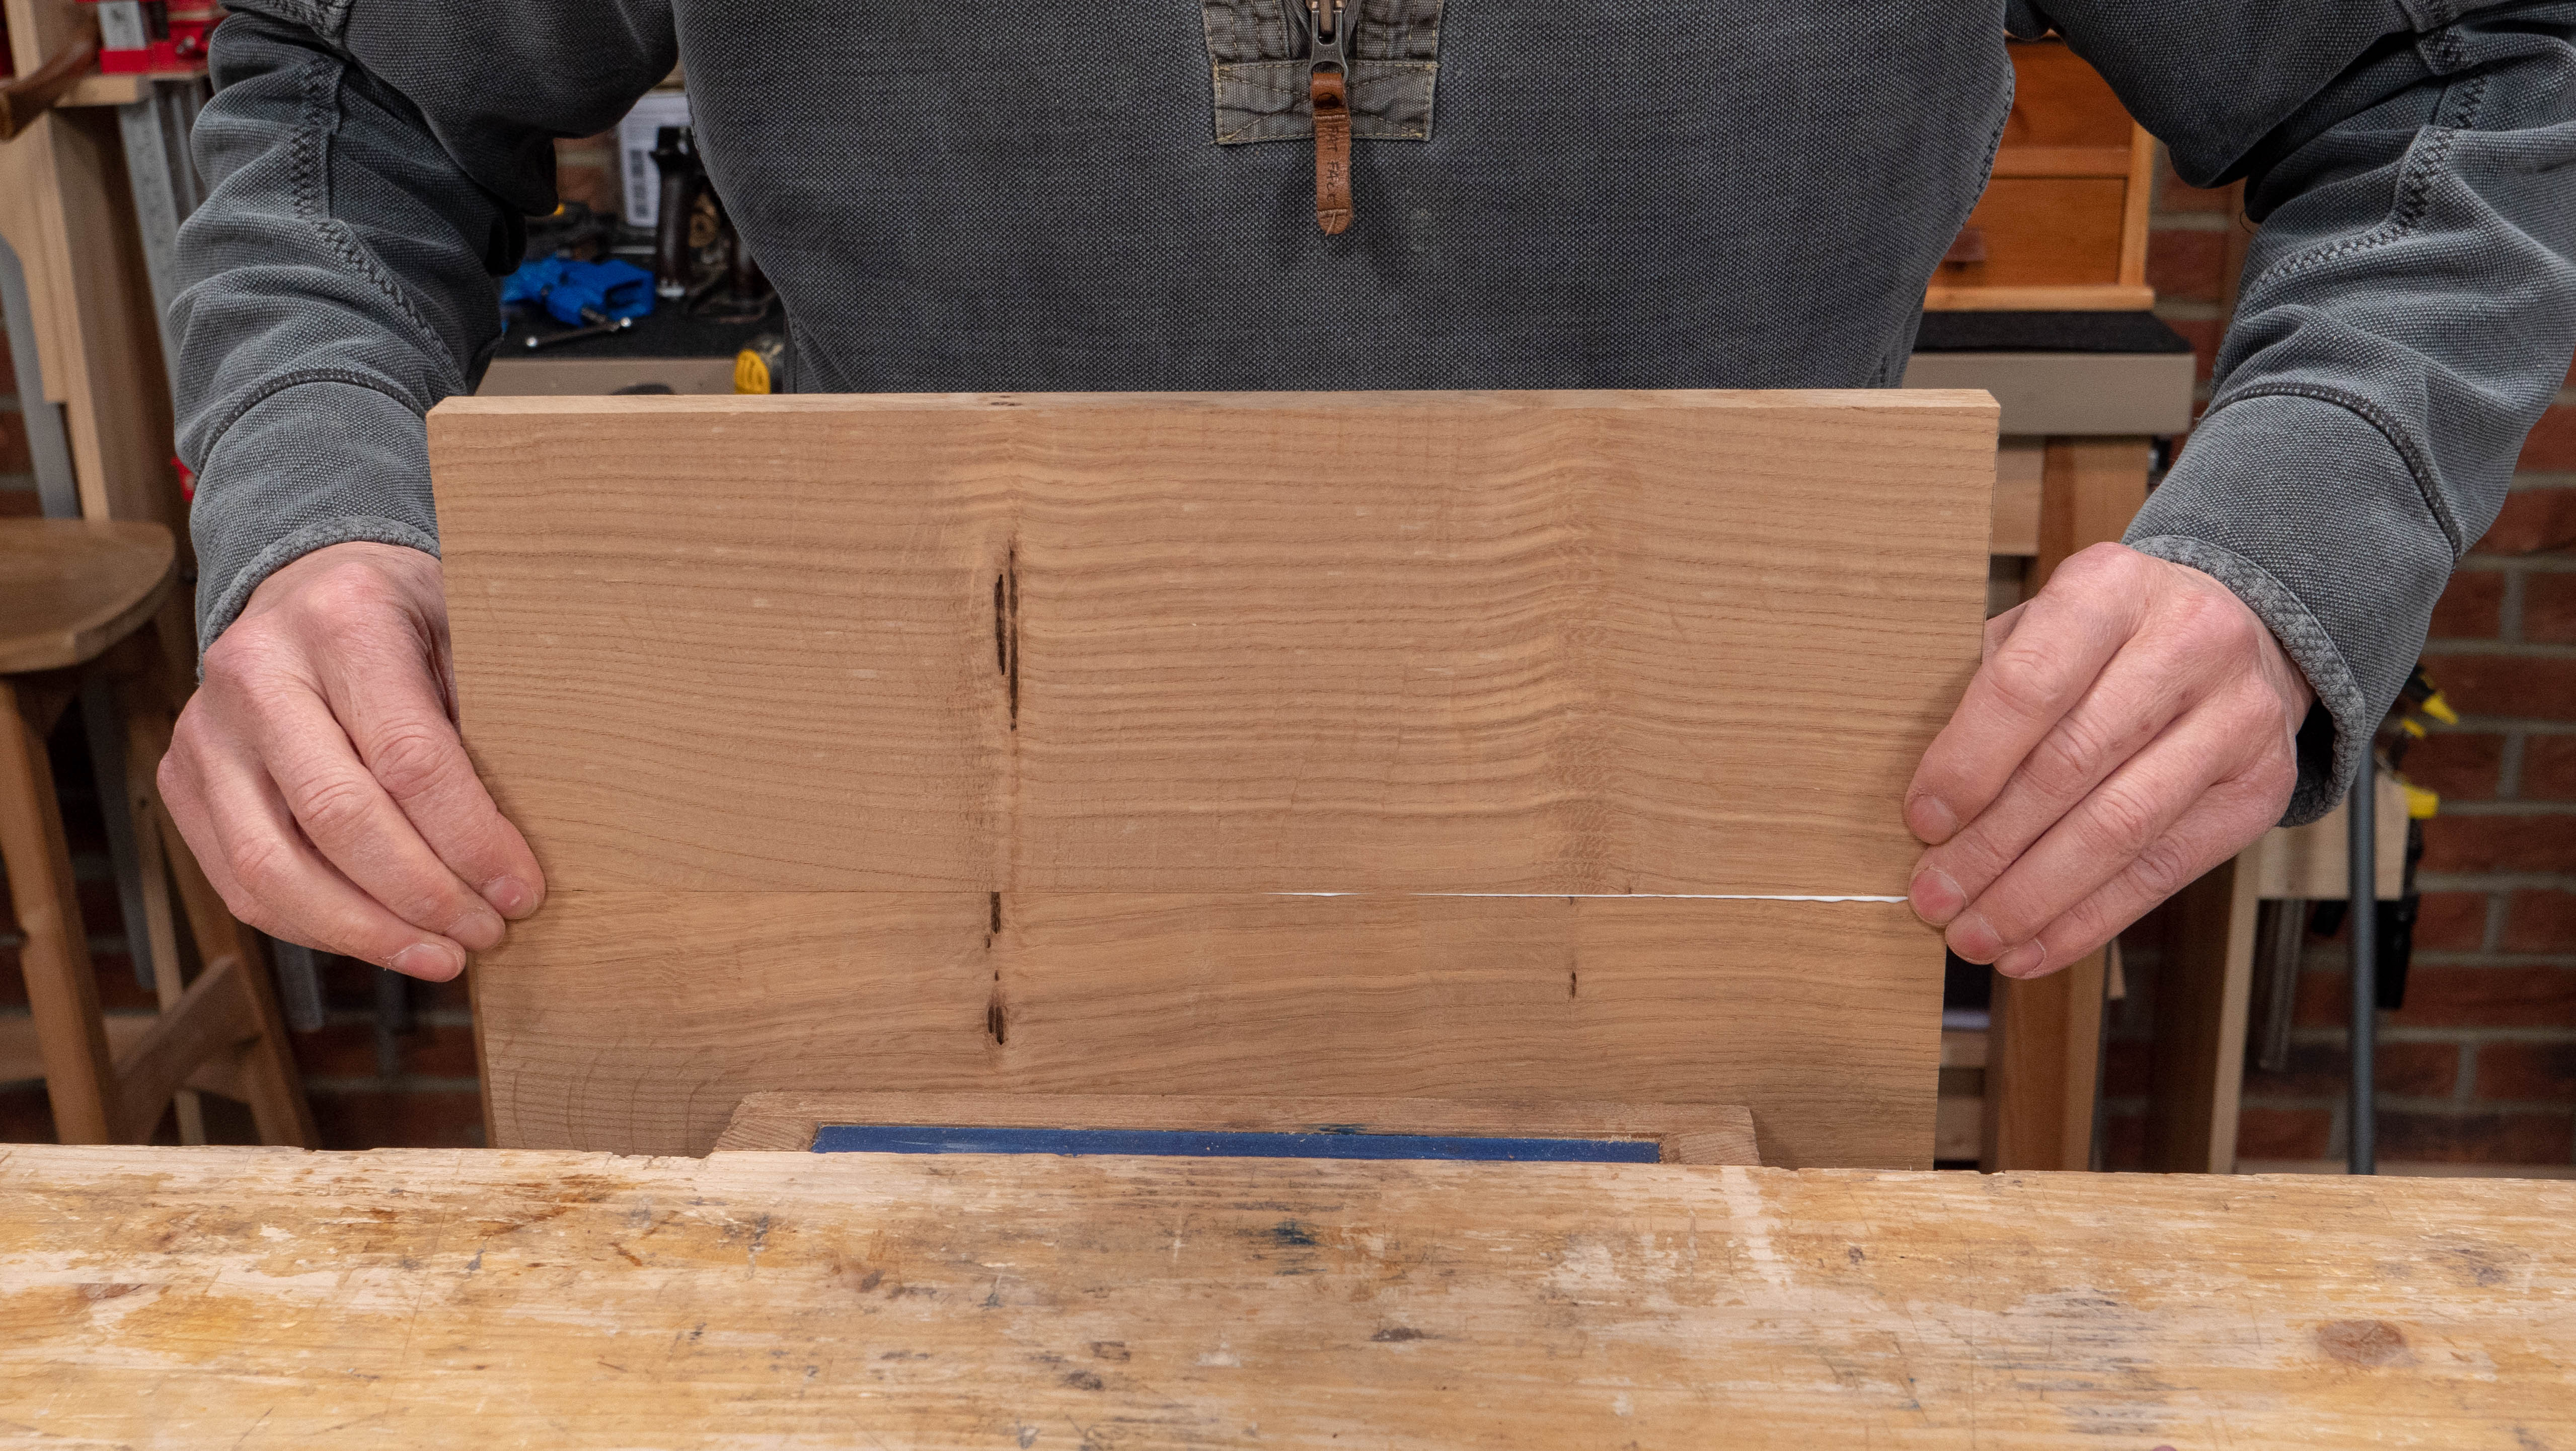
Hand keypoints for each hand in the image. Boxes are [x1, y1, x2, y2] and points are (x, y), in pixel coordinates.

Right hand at [160, 541, 542, 980]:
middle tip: (487, 932)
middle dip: (422, 895)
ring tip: (443, 956)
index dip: (470, 840)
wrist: (311, 586)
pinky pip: (239, 883)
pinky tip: (383, 941)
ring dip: (366, 933)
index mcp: (341, 621)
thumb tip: (525, 843)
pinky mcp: (181, 781)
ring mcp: (205, 730)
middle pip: (337, 818)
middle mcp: (255, 672)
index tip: (521, 891)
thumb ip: (490, 720)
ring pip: (271, 868)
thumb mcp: (468, 633)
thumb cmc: (410, 620)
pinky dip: (315, 927)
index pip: (409, 758)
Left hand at [1904, 543, 2310, 978]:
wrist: (2239, 632)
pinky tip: (2033, 948)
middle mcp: (2189, 642)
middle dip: (1990, 847)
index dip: (1969, 763)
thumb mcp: (2041, 630)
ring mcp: (2238, 717)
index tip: (1922, 821)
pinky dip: (2089, 920)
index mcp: (2111, 588)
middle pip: (2072, 765)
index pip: (2029, 684)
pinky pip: (2164, 869)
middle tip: (1933, 897)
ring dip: (2034, 897)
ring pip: (2121, 828)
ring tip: (1975, 936)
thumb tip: (1930, 810)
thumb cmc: (2105, 639)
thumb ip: (1988, 696)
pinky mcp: (2263, 787)